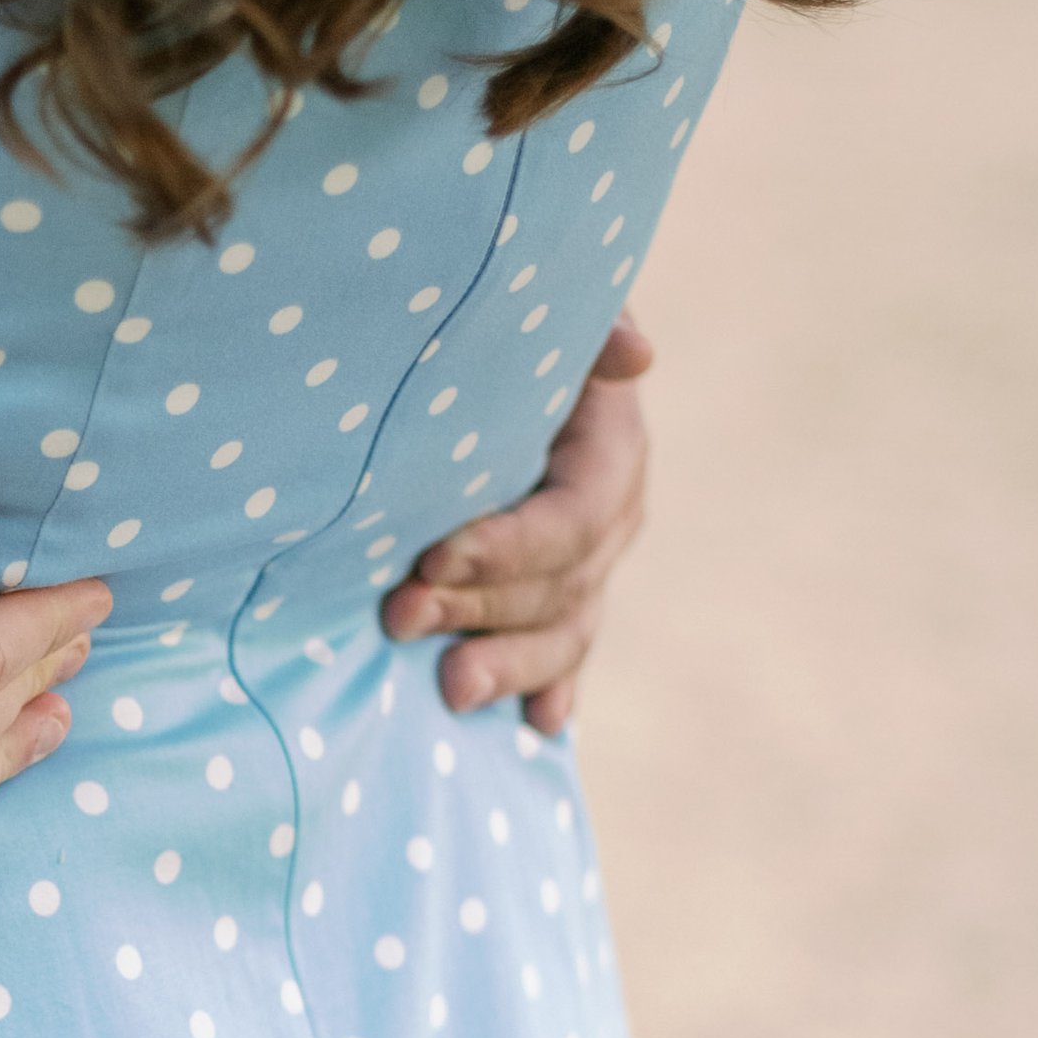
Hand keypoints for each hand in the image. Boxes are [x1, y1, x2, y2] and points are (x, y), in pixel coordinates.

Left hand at [378, 317, 652, 732]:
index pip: (570, 519)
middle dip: (479, 610)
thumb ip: (589, 329)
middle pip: (558, 586)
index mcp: (612, 453)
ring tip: (450, 691)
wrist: (500, 354)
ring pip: (562, 631)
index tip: (433, 557)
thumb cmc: (512, 324)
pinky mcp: (561, 595)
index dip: (507, 547)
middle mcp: (612, 516)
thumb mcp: (551, 313)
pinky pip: (565, 650)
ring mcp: (590, 565)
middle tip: (399, 617)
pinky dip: (548, 686)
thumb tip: (638, 356)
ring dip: (507, 665)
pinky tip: (538, 724)